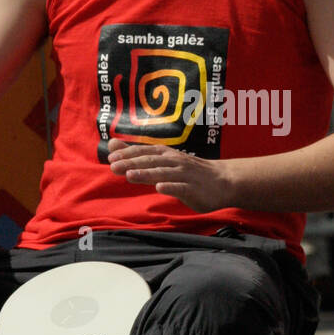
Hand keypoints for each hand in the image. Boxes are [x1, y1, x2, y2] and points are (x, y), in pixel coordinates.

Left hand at [107, 139, 236, 211]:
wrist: (222, 180)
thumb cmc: (189, 171)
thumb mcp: (163, 160)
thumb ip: (137, 154)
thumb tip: (111, 145)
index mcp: (166, 155)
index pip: (144, 152)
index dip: (127, 154)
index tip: (110, 157)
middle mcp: (174, 162)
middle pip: (151, 162)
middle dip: (132, 163)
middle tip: (114, 166)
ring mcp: (184, 175)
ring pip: (163, 173)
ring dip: (147, 174)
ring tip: (130, 175)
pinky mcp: (193, 189)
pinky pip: (181, 187)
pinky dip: (171, 187)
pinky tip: (161, 188)